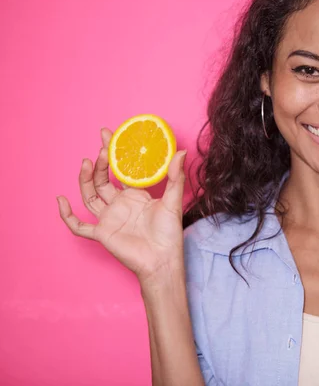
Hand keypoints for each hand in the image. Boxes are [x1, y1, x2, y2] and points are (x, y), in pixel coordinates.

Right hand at [57, 128, 187, 283]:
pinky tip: (61, 200)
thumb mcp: (173, 201)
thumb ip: (176, 178)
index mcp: (135, 196)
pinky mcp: (101, 233)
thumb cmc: (169, 234)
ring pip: (89, 195)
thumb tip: (180, 152)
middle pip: (103, 179)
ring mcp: (108, 218)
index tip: (109, 134)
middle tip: (103, 145)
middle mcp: (119, 204)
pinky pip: (78, 226)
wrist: (162, 260)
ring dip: (86, 179)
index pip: (121, 170)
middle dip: (101, 161)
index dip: (114, 153)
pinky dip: (67, 215)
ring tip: (88, 162)